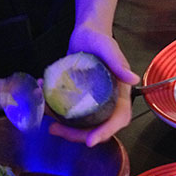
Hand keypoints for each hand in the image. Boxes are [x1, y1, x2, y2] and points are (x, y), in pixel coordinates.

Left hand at [48, 26, 139, 146]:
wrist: (84, 35)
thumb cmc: (99, 39)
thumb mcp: (108, 48)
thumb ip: (118, 62)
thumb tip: (133, 79)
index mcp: (120, 94)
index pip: (118, 119)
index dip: (106, 132)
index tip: (90, 141)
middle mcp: (108, 102)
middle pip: (97, 127)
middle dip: (77, 135)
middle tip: (55, 129)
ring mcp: (92, 103)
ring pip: (82, 125)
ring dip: (65, 128)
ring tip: (47, 121)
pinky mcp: (79, 100)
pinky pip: (70, 114)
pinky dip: (56, 113)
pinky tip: (43, 103)